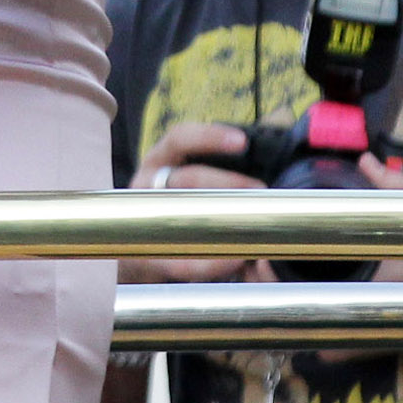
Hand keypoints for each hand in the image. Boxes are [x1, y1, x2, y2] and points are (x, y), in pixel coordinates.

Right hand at [124, 121, 263, 283]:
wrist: (138, 253)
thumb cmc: (172, 208)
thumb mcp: (184, 180)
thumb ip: (216, 171)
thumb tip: (264, 169)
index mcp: (159, 161)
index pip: (179, 139)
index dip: (210, 137)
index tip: (242, 141)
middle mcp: (146, 186)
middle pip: (186, 178)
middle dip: (228, 183)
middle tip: (259, 189)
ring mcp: (144, 222)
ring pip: (183, 218)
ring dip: (222, 222)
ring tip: (250, 226)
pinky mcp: (149, 259)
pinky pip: (182, 264)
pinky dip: (212, 264)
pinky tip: (234, 261)